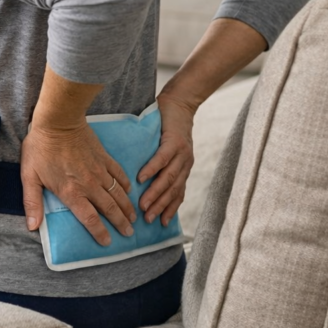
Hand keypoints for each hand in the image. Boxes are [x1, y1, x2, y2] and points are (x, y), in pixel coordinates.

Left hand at [21, 123, 136, 245]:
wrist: (58, 121)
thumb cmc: (40, 148)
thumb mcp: (29, 176)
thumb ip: (32, 203)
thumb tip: (32, 227)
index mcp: (71, 192)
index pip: (90, 219)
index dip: (100, 233)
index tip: (107, 242)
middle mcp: (89, 185)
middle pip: (109, 209)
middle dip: (120, 223)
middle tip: (129, 234)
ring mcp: (99, 171)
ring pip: (118, 194)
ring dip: (127, 207)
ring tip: (134, 218)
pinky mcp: (104, 157)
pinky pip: (119, 174)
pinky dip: (125, 185)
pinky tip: (129, 191)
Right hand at [136, 94, 196, 225]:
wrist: (179, 104)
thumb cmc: (168, 128)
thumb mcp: (168, 151)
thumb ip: (161, 167)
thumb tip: (144, 184)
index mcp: (183, 169)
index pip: (178, 194)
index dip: (170, 209)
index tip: (161, 224)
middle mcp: (185, 164)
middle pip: (173, 191)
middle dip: (160, 207)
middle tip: (147, 219)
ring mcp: (182, 154)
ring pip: (168, 178)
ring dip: (155, 194)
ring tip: (142, 205)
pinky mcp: (174, 141)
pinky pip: (162, 159)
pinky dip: (152, 170)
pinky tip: (141, 179)